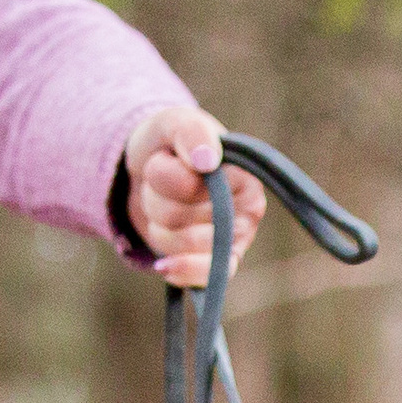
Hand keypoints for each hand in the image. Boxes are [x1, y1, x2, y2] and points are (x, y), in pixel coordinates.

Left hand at [125, 104, 263, 287]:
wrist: (153, 170)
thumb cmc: (170, 145)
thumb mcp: (175, 124)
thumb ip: (191, 133)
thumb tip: (208, 161)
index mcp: (244, 174)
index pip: (191, 187)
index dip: (165, 176)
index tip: (166, 157)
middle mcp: (248, 210)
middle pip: (178, 219)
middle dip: (157, 200)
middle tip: (162, 184)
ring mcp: (235, 240)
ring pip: (179, 246)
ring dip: (157, 225)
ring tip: (165, 205)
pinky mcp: (219, 264)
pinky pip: (204, 278)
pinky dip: (180, 270)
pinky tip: (164, 265)